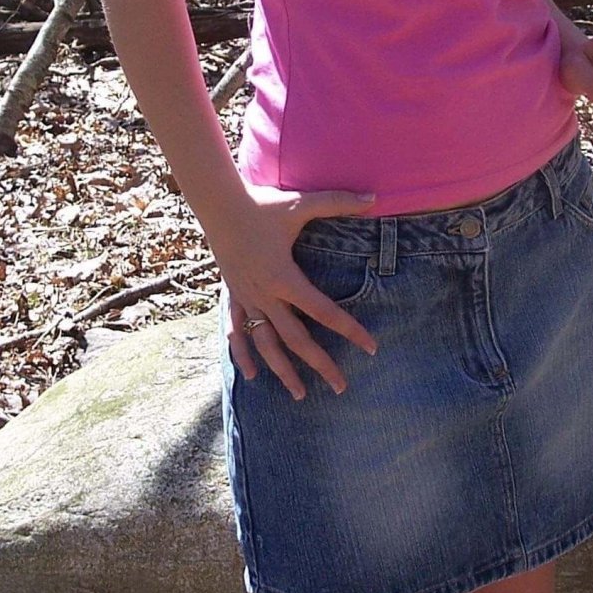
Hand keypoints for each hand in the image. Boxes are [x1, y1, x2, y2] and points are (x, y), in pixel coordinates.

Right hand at [207, 186, 380, 400]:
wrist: (218, 205)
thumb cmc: (261, 205)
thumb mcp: (301, 204)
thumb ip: (338, 202)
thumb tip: (373, 197)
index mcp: (284, 278)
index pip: (323, 312)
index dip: (350, 330)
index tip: (371, 347)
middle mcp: (265, 295)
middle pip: (296, 340)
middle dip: (320, 364)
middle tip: (341, 388)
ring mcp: (246, 298)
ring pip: (266, 344)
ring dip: (283, 371)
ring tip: (300, 395)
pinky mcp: (232, 296)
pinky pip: (236, 332)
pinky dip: (243, 355)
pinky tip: (252, 376)